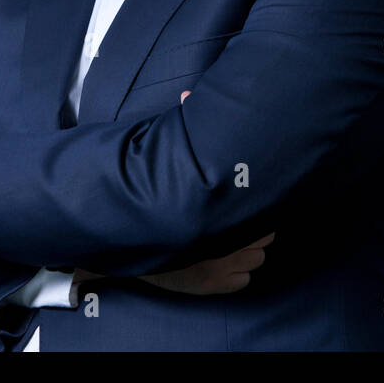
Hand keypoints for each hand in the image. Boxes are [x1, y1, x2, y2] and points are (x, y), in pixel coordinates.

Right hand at [78, 88, 275, 296]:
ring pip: (257, 259)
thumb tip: (188, 94)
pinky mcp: (215, 288)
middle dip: (255, 226)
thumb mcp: (165, 167)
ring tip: (234, 237)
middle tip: (241, 216)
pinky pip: (243, 281)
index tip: (251, 196)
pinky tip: (226, 259)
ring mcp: (222, 270)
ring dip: (249, 249)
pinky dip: (238, 272)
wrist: (120, 243)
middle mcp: (226, 246)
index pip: (262, 213)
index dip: (259, 204)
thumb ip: (180, 127)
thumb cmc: (146, 202)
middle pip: (264, 237)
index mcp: (220, 217)